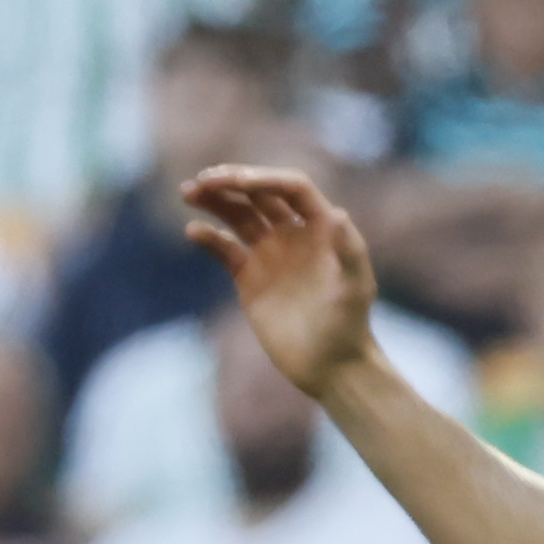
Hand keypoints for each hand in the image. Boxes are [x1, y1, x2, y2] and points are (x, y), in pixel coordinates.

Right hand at [176, 166, 381, 396]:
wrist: (330, 365)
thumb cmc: (349, 325)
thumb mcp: (355, 288)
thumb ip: (348, 251)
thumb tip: (338, 213)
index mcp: (321, 226)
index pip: (291, 187)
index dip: (265, 178)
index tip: (239, 181)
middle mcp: (293, 232)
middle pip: (259, 194)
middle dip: (231, 182)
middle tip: (203, 180)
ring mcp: (269, 253)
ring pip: (238, 215)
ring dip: (214, 200)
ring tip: (188, 191)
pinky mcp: (249, 277)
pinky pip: (225, 249)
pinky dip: (209, 237)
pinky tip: (194, 231)